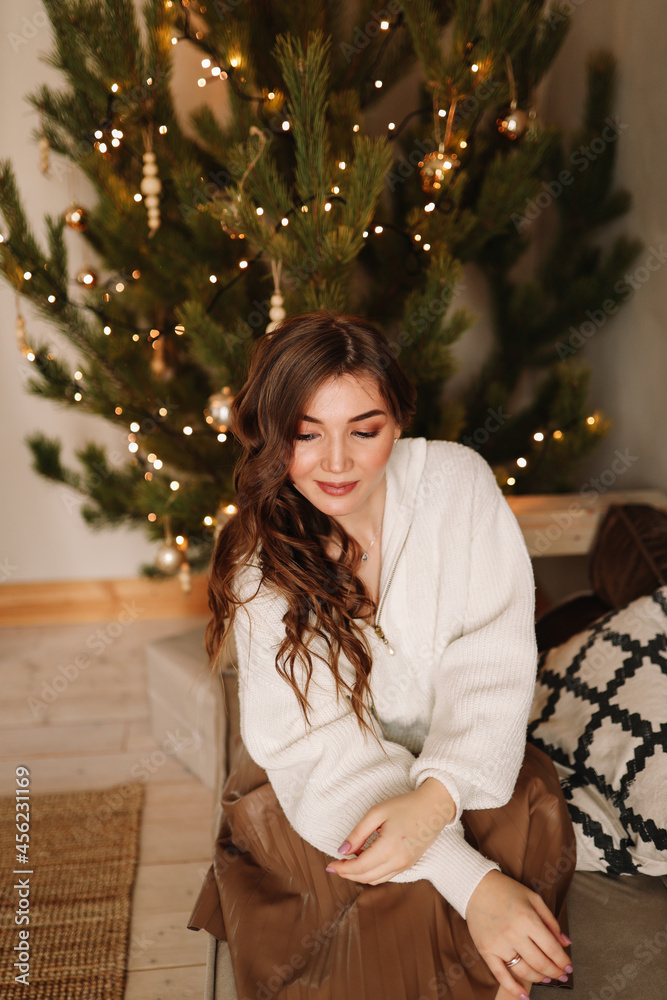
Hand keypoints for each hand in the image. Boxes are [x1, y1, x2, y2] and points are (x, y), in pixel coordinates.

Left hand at [324, 777, 455, 884]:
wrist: (434, 806)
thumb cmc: (405, 805)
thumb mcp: (377, 813)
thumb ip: (358, 833)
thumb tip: (342, 850)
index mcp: (389, 848)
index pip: (360, 867)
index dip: (342, 869)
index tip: (329, 865)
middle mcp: (398, 862)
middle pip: (366, 877)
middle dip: (348, 874)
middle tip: (335, 865)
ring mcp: (406, 865)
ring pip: (376, 880)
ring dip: (359, 875)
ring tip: (347, 863)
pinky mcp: (409, 865)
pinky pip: (386, 876)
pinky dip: (372, 873)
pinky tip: (364, 860)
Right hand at [465, 870, 572, 998]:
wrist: (475, 886)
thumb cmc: (506, 890)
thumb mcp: (533, 898)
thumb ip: (551, 921)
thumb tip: (566, 943)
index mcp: (527, 918)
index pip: (552, 949)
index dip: (563, 961)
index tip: (569, 967)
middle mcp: (514, 933)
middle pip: (540, 962)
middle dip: (555, 972)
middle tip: (561, 975)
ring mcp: (499, 944)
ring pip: (524, 971)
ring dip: (539, 978)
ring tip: (547, 979)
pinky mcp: (486, 950)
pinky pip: (501, 975)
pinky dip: (514, 988)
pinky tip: (524, 996)